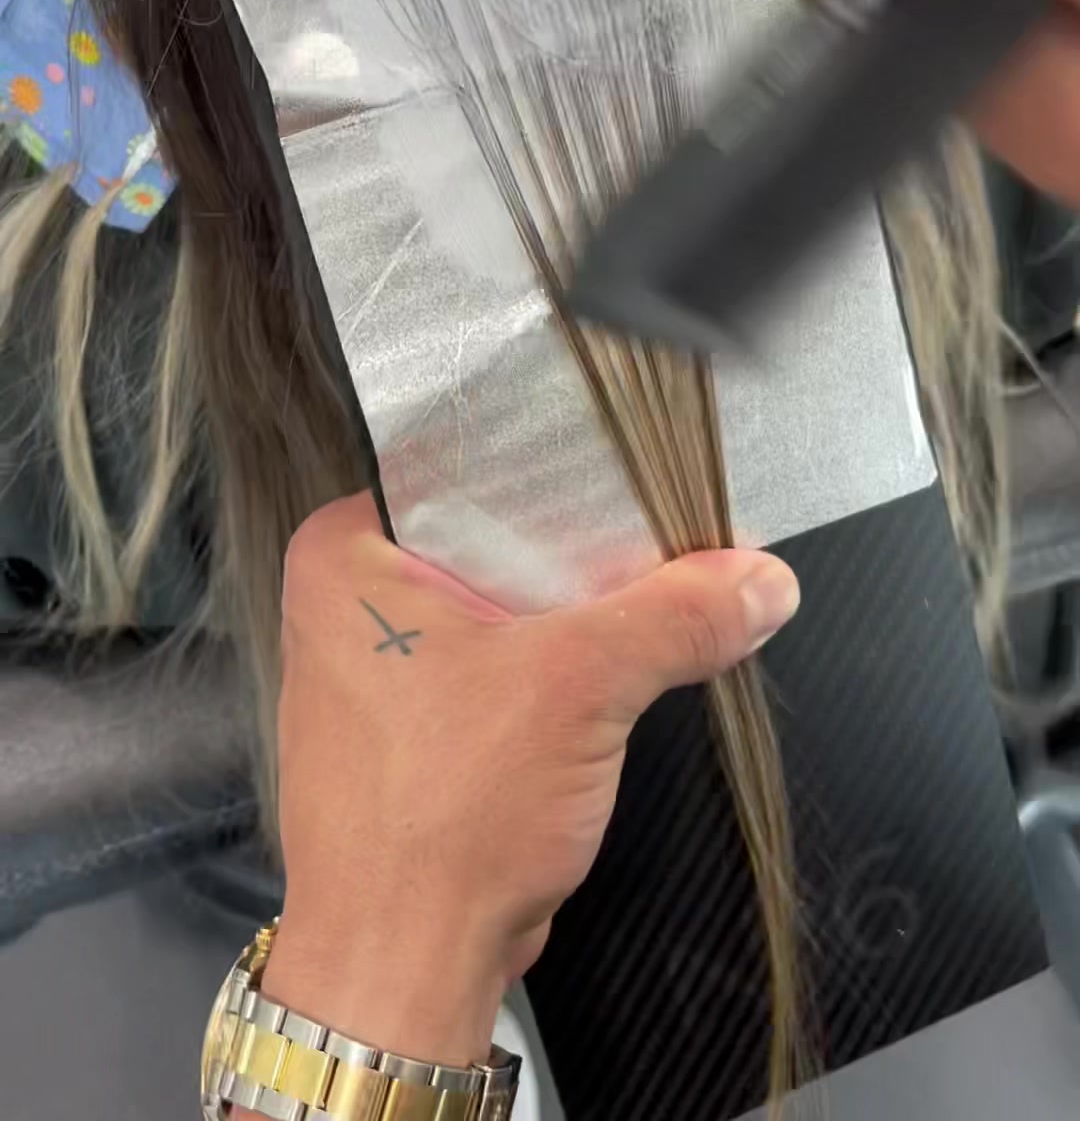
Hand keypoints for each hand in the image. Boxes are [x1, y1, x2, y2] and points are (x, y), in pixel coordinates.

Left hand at [261, 494, 798, 1066]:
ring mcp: (381, 669)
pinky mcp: (419, 729)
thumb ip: (675, 619)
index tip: (636, 471)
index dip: (559, 470)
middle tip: (662, 534)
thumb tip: (757, 580)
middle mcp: (349, 603)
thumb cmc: (436, 826)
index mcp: (344, 555)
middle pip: (494, 539)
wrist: (406, 966)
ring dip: (574, 620)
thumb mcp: (580, 687)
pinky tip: (610, 672)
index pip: (467, 467)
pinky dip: (557, 673)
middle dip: (579, 553)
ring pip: (505, 606)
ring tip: (649, 599)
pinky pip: (504, 667)